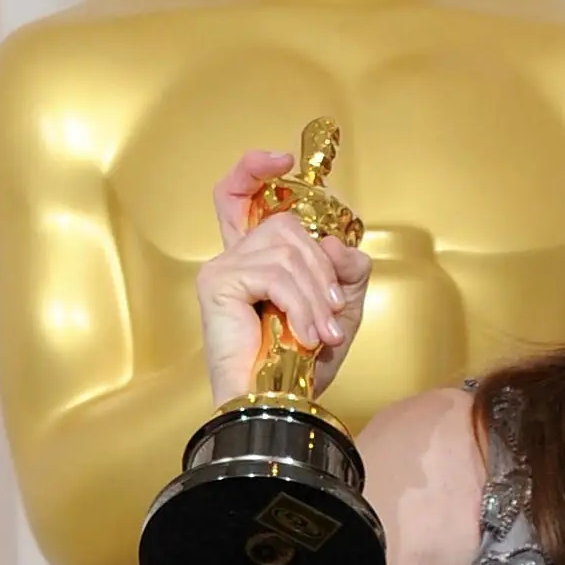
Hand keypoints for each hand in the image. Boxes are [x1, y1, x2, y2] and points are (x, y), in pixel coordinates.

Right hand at [196, 149, 371, 405]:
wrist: (275, 406)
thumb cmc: (298, 367)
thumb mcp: (338, 309)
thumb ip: (345, 270)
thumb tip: (338, 246)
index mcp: (257, 259)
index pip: (239, 195)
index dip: (255, 169)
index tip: (282, 158)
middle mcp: (234, 256)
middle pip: (286, 223)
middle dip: (322, 265)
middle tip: (334, 309)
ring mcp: (224, 267)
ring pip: (288, 247)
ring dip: (317, 292)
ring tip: (323, 330)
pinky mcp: (219, 281)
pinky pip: (277, 272)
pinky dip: (301, 302)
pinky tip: (307, 331)